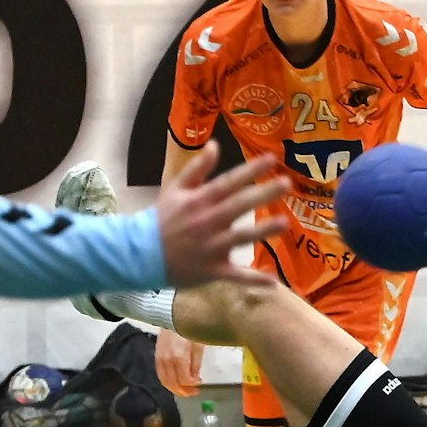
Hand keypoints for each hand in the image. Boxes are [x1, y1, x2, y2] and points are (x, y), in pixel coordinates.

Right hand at [154, 143, 288, 286]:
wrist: (140, 254)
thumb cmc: (161, 219)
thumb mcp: (175, 189)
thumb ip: (197, 168)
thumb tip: (216, 145)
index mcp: (200, 200)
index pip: (229, 182)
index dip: (250, 169)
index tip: (272, 159)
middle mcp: (208, 222)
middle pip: (239, 205)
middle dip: (263, 193)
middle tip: (287, 183)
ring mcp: (211, 247)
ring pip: (241, 238)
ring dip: (262, 231)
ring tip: (284, 223)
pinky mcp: (212, 270)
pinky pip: (235, 276)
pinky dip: (253, 280)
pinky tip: (273, 282)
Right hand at [155, 330, 204, 395]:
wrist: (172, 314)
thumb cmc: (188, 325)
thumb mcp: (198, 343)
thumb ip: (196, 363)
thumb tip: (196, 377)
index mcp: (179, 356)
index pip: (184, 380)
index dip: (193, 385)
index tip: (200, 383)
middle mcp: (167, 359)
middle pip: (173, 383)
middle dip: (184, 391)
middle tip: (194, 391)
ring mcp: (160, 357)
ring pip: (165, 381)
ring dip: (175, 388)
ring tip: (185, 389)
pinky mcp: (157, 355)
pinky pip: (160, 374)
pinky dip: (167, 381)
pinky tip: (175, 381)